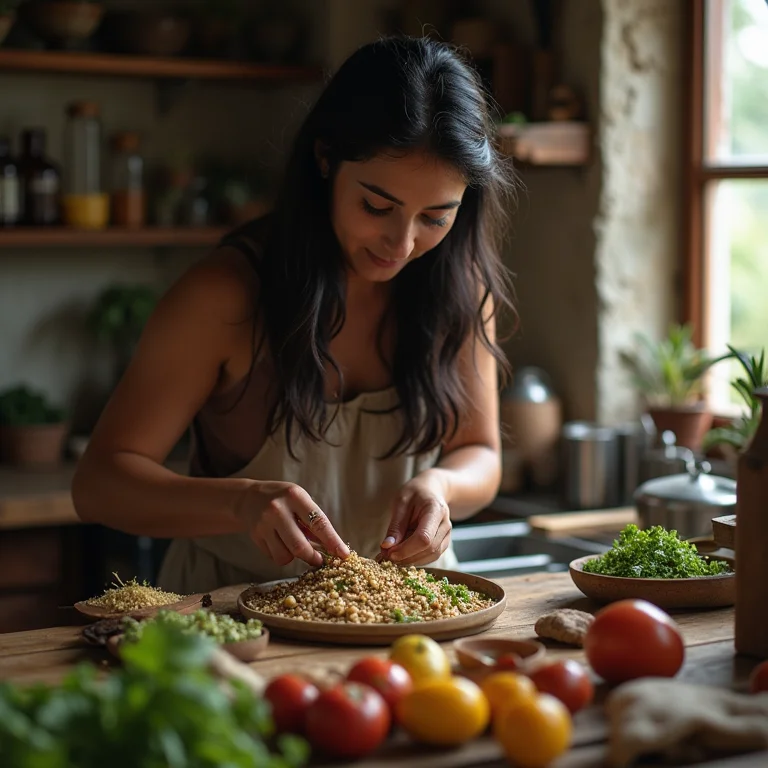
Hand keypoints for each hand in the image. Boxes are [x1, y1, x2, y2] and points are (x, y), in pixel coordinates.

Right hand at [235, 481, 349, 567]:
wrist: (248, 499)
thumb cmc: (283, 499)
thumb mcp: (300, 501)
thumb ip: (314, 522)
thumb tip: (332, 547)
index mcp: (295, 496)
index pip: (318, 523)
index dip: (332, 541)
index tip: (343, 554)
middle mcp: (278, 510)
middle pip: (299, 546)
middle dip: (313, 558)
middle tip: (319, 560)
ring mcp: (264, 524)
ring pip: (285, 556)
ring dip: (294, 556)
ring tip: (293, 543)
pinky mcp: (255, 536)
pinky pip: (274, 557)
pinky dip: (281, 554)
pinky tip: (279, 542)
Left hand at [379, 470, 451, 565]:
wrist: (432, 490)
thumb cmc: (415, 493)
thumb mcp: (400, 502)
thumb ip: (395, 526)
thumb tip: (387, 547)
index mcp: (435, 510)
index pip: (424, 538)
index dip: (406, 550)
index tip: (389, 553)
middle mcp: (445, 524)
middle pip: (429, 549)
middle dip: (406, 557)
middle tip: (386, 555)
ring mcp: (447, 534)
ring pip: (431, 556)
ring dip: (410, 560)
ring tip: (392, 554)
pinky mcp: (443, 542)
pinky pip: (431, 556)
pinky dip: (415, 558)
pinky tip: (403, 553)